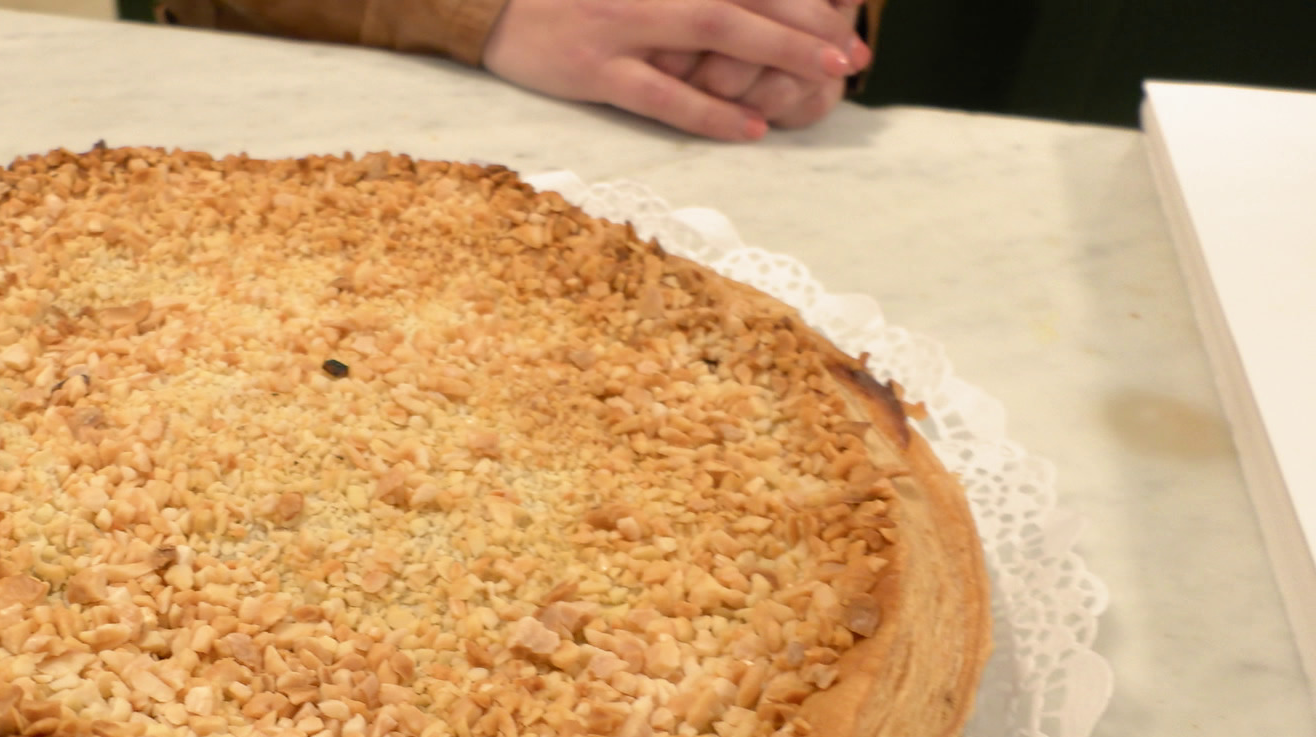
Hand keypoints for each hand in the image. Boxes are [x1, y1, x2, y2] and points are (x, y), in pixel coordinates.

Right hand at [482, 0, 870, 139]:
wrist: (478, 1)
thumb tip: (730, 15)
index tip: (846, 9)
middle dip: (808, 23)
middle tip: (856, 51)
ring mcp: (621, 26)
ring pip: (718, 36)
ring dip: (779, 55)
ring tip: (827, 77)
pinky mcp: (592, 69)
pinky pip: (662, 94)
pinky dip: (711, 111)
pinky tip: (752, 126)